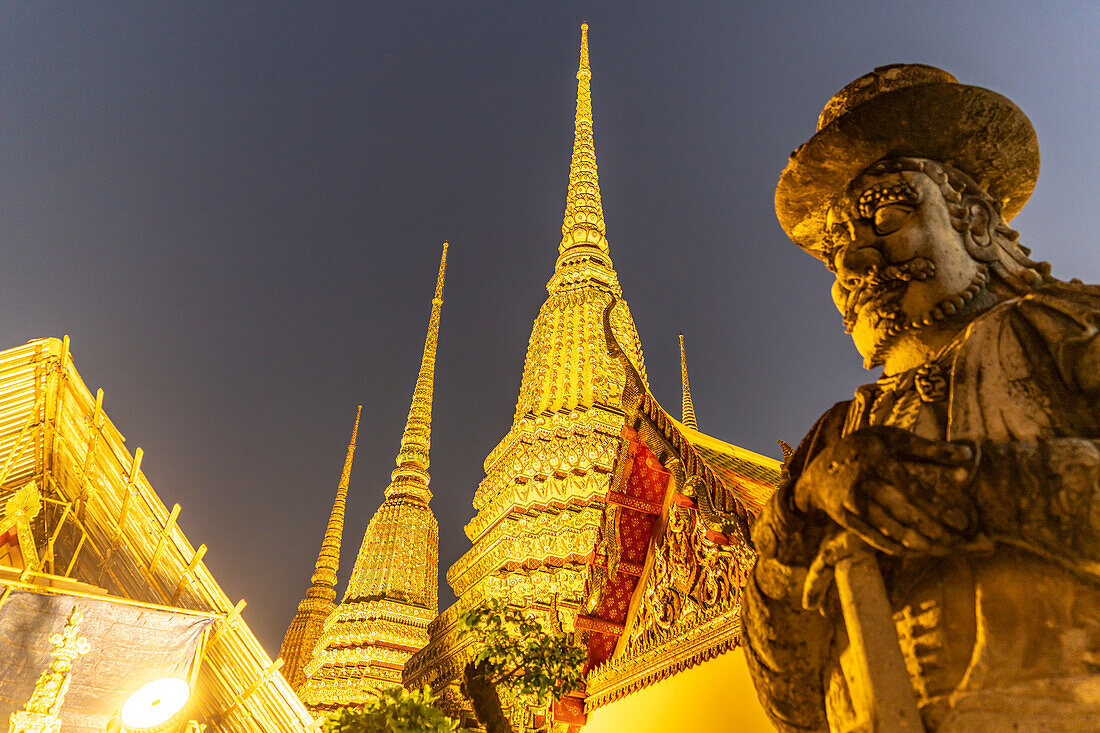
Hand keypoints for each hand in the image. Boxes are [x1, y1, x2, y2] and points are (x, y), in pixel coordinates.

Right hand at [794, 426, 977, 555]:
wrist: (819, 469)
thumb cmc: (866, 448)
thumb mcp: (892, 438)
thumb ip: (929, 448)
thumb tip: (968, 456)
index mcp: (877, 460)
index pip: (911, 489)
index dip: (938, 507)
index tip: (962, 521)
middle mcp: (863, 484)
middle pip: (904, 514)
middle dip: (934, 531)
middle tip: (959, 542)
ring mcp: (852, 504)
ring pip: (892, 531)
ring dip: (921, 544)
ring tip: (945, 550)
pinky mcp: (847, 520)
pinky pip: (878, 540)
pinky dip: (901, 549)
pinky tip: (920, 552)